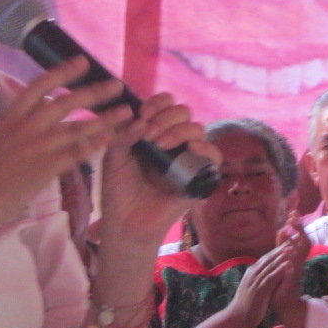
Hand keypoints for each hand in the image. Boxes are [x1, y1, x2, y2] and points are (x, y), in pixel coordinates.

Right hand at [0, 57, 133, 234]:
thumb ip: (20, 120)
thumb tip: (42, 105)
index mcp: (11, 114)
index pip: (41, 84)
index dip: (64, 70)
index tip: (83, 61)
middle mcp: (25, 125)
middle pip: (67, 101)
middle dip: (95, 91)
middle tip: (117, 84)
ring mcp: (36, 145)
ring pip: (78, 126)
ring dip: (106, 118)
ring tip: (126, 112)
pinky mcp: (45, 167)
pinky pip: (77, 152)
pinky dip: (95, 144)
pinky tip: (111, 139)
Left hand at [97, 91, 215, 249]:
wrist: (125, 223)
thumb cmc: (118, 190)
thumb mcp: (114, 156)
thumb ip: (123, 134)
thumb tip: (141, 120)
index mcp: (153, 132)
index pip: (165, 104)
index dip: (156, 104)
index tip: (142, 116)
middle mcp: (173, 141)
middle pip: (183, 112)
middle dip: (166, 117)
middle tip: (150, 134)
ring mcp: (187, 158)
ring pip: (198, 129)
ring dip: (179, 130)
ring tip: (161, 144)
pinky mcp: (199, 177)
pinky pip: (214, 156)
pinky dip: (206, 148)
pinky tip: (190, 149)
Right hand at [225, 247, 287, 327]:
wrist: (237, 317)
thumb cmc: (245, 304)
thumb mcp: (250, 287)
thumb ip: (256, 278)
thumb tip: (263, 272)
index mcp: (251, 273)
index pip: (264, 258)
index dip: (275, 251)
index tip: (285, 244)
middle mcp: (252, 274)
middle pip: (268, 259)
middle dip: (279, 250)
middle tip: (290, 242)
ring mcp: (256, 281)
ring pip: (270, 266)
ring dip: (281, 257)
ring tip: (291, 249)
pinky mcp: (260, 290)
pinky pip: (271, 278)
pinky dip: (279, 270)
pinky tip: (287, 265)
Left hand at [268, 218, 310, 326]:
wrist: (285, 305)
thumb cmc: (281, 283)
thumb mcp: (280, 261)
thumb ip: (281, 247)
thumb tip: (282, 229)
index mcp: (296, 257)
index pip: (299, 237)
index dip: (298, 225)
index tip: (293, 212)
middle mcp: (299, 261)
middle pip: (304, 240)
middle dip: (299, 228)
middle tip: (293, 215)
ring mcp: (298, 270)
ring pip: (302, 251)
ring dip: (296, 239)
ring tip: (290, 227)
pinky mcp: (294, 280)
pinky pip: (295, 267)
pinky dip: (292, 259)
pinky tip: (288, 250)